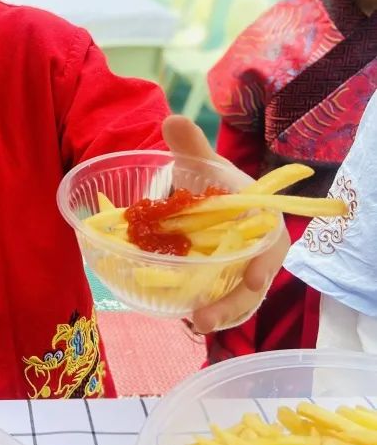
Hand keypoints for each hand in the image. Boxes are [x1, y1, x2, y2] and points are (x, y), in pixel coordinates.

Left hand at [162, 115, 289, 334]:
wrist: (206, 194)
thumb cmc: (213, 180)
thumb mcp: (202, 162)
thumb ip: (190, 144)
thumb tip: (173, 120)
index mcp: (259, 219)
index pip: (271, 244)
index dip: (265, 262)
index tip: (253, 279)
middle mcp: (253, 249)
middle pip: (252, 283)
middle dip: (232, 303)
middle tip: (202, 317)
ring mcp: (236, 268)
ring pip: (236, 297)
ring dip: (218, 313)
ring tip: (192, 324)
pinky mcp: (220, 280)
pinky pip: (218, 297)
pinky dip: (205, 307)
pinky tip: (184, 317)